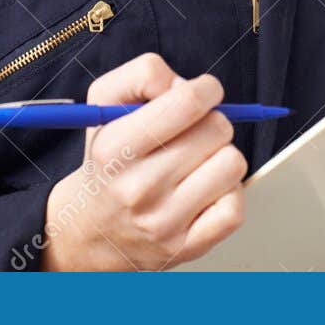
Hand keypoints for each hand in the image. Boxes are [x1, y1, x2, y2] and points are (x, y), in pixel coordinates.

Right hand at [40, 53, 246, 270]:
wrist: (90, 232)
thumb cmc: (107, 161)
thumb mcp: (105, 104)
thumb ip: (144, 75)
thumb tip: (187, 85)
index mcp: (116, 147)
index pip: (187, 102)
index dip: (206, 89)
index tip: (203, 93)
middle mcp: (139, 187)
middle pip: (217, 129)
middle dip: (211, 122)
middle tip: (193, 133)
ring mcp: (164, 222)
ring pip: (232, 165)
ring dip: (221, 157)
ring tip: (197, 162)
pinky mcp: (186, 248)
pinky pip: (234, 209)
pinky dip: (227, 194)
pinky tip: (205, 190)